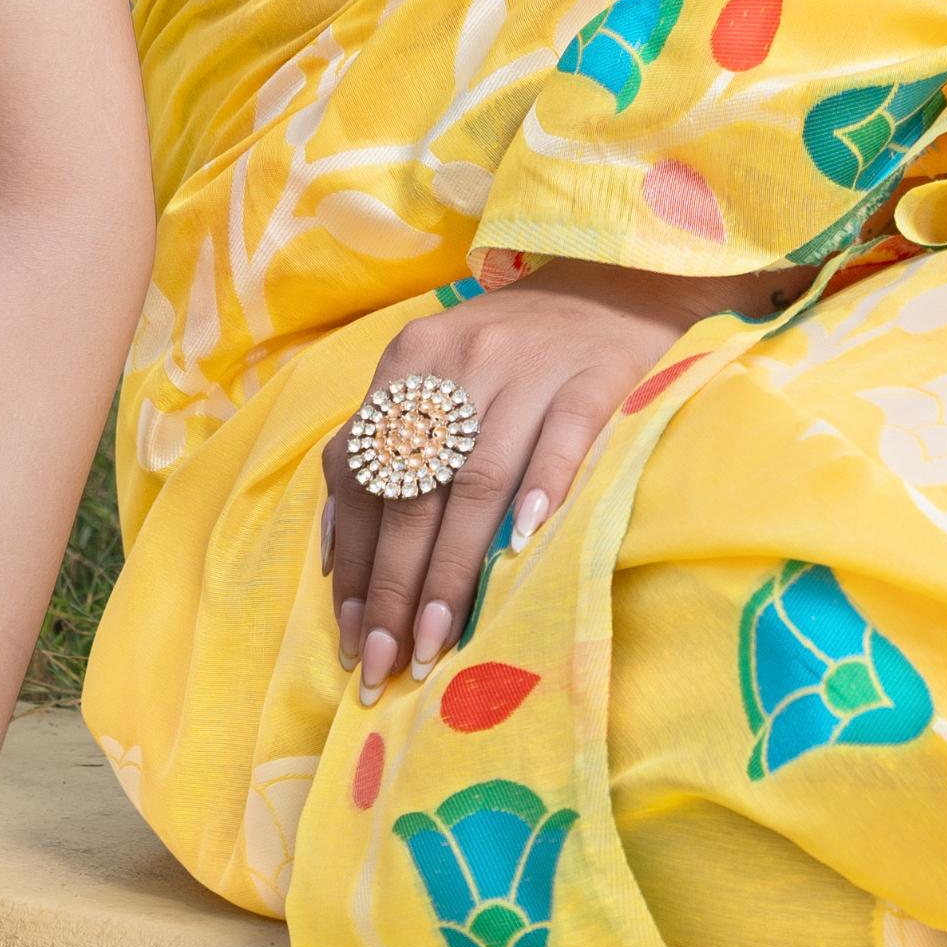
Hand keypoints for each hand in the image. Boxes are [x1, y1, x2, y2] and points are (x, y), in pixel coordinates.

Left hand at [323, 263, 775, 702]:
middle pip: (416, 490)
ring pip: (478, 480)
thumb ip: (381, 445)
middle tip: (387, 662)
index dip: (355, 559)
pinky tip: (522, 549)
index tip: (351, 633)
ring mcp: (529, 367)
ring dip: (455, 569)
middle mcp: (460, 360)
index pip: (365, 473)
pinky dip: (541, 491)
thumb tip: (336, 553)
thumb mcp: (432, 375)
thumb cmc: (511, 351)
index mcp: (409, 360)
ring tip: (439, 640)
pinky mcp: (593, 377)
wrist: (610, 285)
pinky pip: (563, 440)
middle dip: (396, 585)